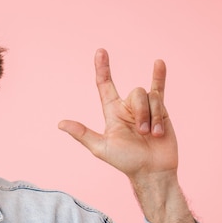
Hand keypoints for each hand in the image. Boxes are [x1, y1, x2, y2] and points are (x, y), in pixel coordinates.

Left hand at [58, 48, 175, 183]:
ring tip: (153, 135)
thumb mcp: (101, 148)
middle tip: (142, 133)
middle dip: (141, 113)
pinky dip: (159, 77)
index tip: (100, 51)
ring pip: (150, 96)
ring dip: (153, 117)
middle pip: (135, 93)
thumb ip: (83, 134)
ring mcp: (145, 108)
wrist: (152, 171)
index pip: (105, 85)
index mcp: (112, 113)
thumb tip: (60, 124)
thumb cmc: (126, 161)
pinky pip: (159, 91)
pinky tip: (159, 63)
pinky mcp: (161, 111)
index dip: (103, 68)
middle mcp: (128, 107)